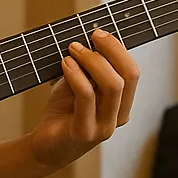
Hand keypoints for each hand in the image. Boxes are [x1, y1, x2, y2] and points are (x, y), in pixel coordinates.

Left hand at [25, 29, 139, 172]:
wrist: (44, 145)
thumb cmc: (64, 112)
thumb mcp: (79, 85)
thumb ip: (89, 69)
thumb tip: (91, 39)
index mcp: (122, 104)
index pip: (133, 72)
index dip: (118, 49)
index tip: (98, 33)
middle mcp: (119, 116)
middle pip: (128, 76)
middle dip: (110, 50)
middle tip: (88, 37)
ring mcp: (104, 127)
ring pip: (112, 85)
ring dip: (92, 60)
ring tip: (72, 50)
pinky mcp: (84, 132)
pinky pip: (87, 96)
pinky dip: (76, 75)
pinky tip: (66, 64)